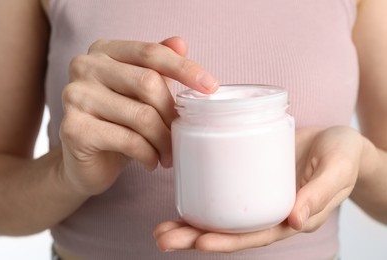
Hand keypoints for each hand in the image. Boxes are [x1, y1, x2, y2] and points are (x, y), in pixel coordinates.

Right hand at [59, 36, 218, 195]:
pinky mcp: (73, 127)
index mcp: (103, 51)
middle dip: (172, 114)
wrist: (85, 162)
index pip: (151, 52)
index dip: (184, 68)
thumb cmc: (117, 124)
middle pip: (148, 83)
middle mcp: (85, 67)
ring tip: (168, 155)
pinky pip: (128, 140)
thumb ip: (156, 68)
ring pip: (141, 115)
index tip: (211, 87)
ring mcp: (75, 96)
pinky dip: (148, 154)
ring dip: (163, 140)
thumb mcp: (139, 95)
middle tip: (181, 135)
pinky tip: (151, 162)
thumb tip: (181, 43)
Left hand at [153, 126, 363, 251]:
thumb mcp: (337, 171)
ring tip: (161, 228)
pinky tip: (182, 194)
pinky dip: (202, 196)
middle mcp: (268, 210)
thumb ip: (320, 194)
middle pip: (229, 231)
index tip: (198, 241)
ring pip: (221, 214)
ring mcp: (257, 194)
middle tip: (162, 238)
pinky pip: (224, 190)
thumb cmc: (342, 156)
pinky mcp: (249, 174)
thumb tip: (295, 219)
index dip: (227, 241)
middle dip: (195, 237)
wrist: (337, 141)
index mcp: (289, 217)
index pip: (254, 236)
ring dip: (190, 223)